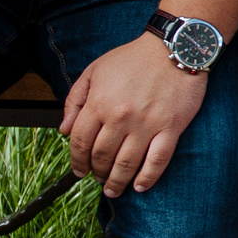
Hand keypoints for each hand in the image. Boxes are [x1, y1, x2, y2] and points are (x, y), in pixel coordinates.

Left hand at [61, 35, 208, 197]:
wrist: (174, 48)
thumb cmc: (134, 58)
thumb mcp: (94, 71)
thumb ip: (75, 100)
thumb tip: (64, 130)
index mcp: (99, 103)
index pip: (80, 142)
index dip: (77, 161)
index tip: (79, 170)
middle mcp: (120, 117)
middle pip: (102, 157)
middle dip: (96, 173)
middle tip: (97, 178)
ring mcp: (147, 124)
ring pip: (126, 164)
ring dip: (117, 182)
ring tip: (113, 189)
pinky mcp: (171, 128)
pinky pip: (157, 161)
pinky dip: (147, 178)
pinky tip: (140, 186)